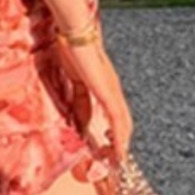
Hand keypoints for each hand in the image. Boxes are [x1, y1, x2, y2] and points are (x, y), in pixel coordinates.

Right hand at [56, 35, 132, 160]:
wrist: (74, 32)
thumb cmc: (70, 49)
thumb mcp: (72, 80)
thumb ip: (76, 97)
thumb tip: (73, 115)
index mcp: (105, 86)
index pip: (113, 115)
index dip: (112, 133)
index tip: (106, 148)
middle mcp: (113, 90)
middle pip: (122, 122)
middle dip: (119, 143)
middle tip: (115, 161)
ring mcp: (112, 91)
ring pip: (124, 124)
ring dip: (121, 145)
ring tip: (118, 162)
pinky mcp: (107, 92)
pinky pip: (117, 119)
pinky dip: (119, 138)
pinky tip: (120, 151)